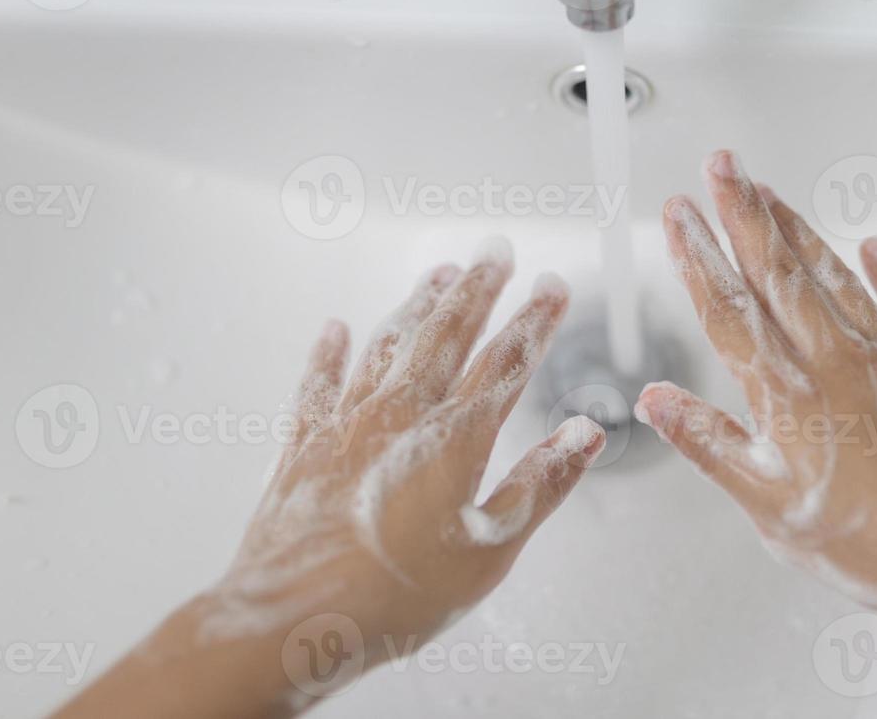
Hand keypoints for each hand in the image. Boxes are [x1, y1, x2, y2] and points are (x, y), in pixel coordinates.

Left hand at [209, 242, 603, 663]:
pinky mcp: (305, 446)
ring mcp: (348, 425)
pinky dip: (329, 352)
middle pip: (447, 334)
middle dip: (477, 289)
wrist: (292, 622)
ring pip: (389, 345)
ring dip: (416, 306)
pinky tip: (335, 330)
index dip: (534, 320)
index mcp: (455, 439)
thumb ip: (539, 485)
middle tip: (495, 253)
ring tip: (437, 276)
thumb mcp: (490, 551)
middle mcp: (400, 416)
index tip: (552, 289)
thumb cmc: (394, 596)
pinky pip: (318, 383)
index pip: (507, 362)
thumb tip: (584, 435)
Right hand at [637, 151, 876, 626]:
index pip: (729, 309)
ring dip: (796, 228)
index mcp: (788, 396)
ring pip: (831, 274)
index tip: (677, 213)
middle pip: (777, 271)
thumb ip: (713, 446)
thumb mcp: (772, 511)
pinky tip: (876, 247)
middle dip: (743, 211)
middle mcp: (834, 361)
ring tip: (769, 191)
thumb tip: (660, 403)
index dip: (697, 256)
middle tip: (721, 164)